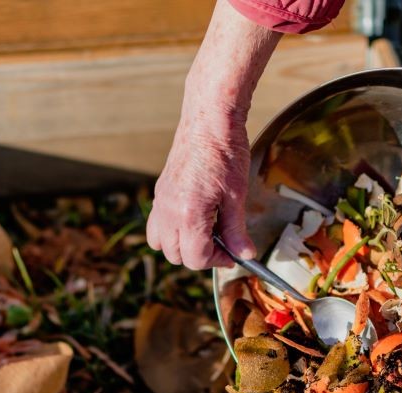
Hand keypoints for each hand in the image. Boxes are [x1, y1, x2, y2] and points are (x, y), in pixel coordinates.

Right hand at [146, 0, 280, 269]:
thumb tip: (245, 254)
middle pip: (177, 256)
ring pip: (161, 243)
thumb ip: (237, 230)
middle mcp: (168, 212)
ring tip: (206, 233)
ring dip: (182, 246)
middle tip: (224, 244)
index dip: (218, 261)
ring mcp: (160, 202)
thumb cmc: (226, 154)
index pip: (196, 258)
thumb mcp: (237, 196)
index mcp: (188, 215)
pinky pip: (156, 225)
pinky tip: (194, 219)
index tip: (234, 254)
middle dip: (201, 256)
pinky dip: (172, 231)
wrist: (209, 121)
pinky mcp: (160, 192)